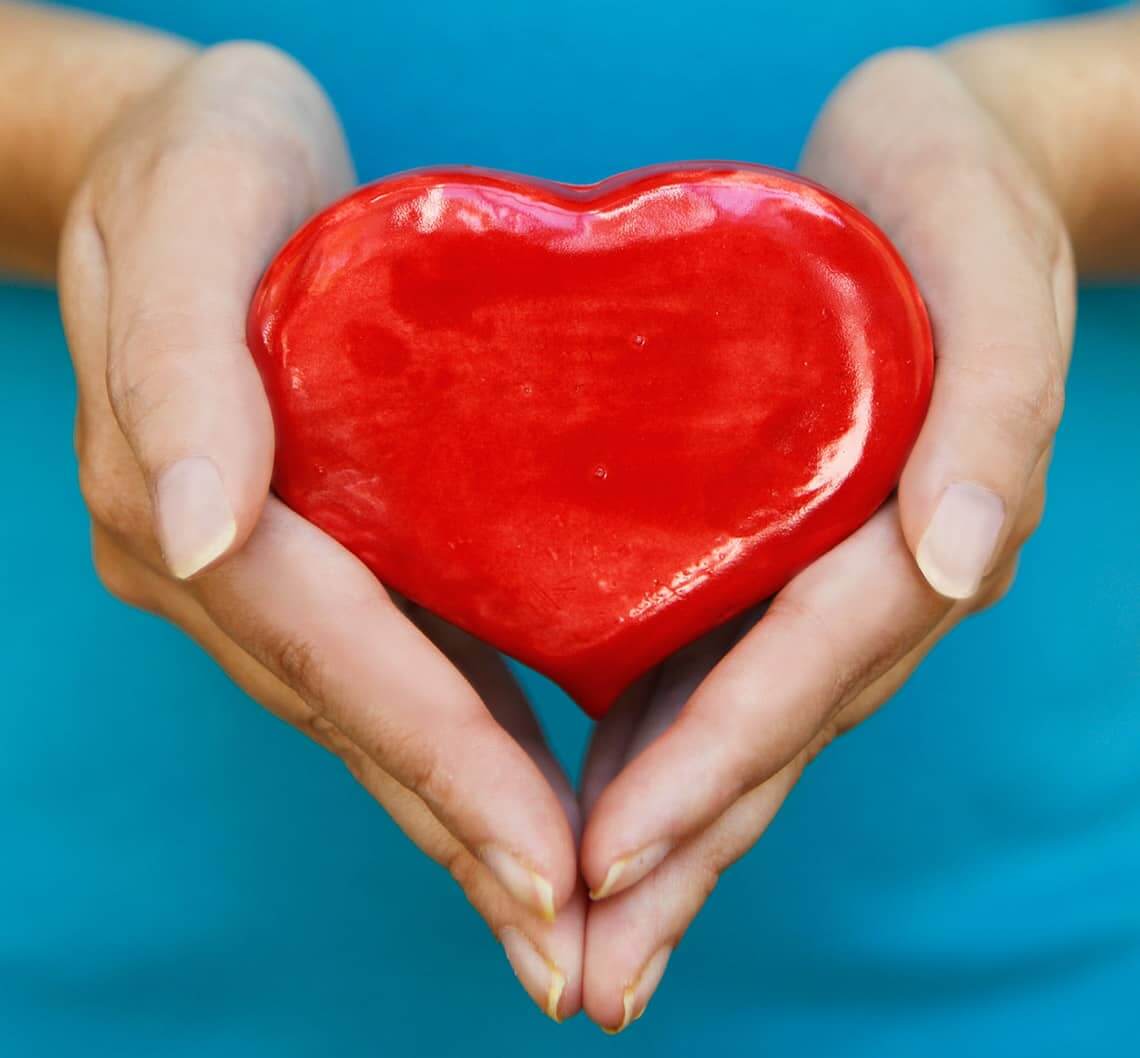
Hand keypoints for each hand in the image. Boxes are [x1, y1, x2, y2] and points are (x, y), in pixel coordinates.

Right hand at [60, 42, 584, 1019]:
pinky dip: (451, 745)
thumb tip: (201, 534)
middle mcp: (214, 562)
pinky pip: (383, 667)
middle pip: (358, 720)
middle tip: (572, 953)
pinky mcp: (301, 554)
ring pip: (371, 717)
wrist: (179, 157)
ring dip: (463, 819)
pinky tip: (517, 797)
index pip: (337, 655)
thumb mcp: (193, 213)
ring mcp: (249, 572)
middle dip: (467, 835)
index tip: (542, 863)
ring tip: (557, 919)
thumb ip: (182, 370)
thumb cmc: (202, 161)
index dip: (441, 760)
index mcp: (188, 494)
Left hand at [576, 47, 1074, 1031]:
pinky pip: (707, 675)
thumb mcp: (985, 263)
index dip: (712, 769)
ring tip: (583, 945)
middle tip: (587, 980)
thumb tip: (967, 559)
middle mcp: (869, 581)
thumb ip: (996, 410)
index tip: (611, 856)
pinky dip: (652, 761)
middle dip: (677, 865)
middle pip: (766, 743)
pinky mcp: (767, 557)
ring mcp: (817, 582)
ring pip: (734, 735)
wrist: (925, 171)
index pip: (801, 674)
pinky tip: (592, 814)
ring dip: (664, 849)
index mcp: (914, 526)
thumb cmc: (944, 194)